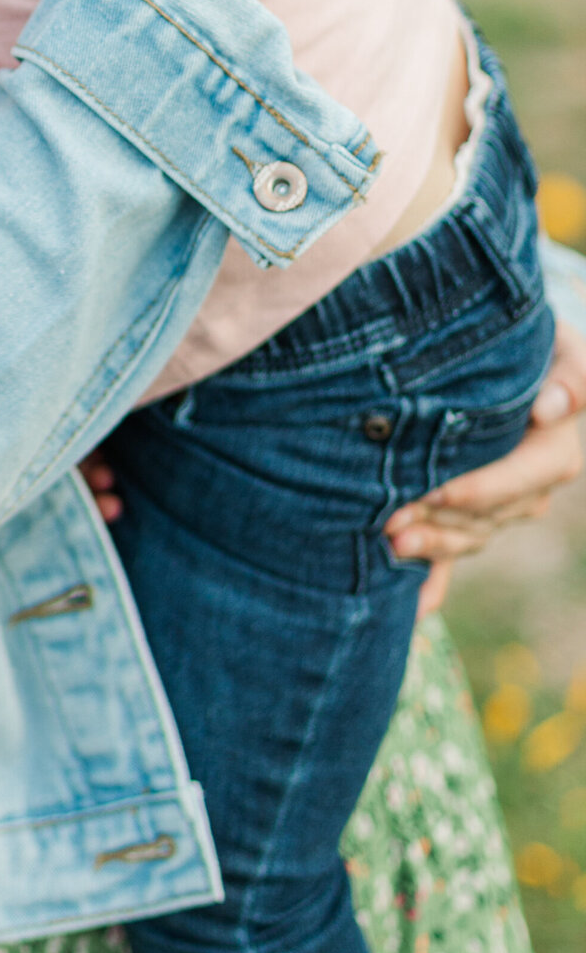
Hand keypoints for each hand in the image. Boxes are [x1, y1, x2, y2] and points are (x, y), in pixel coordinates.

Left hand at [386, 319, 585, 614]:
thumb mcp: (558, 347)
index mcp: (552, 452)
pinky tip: (411, 609)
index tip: (438, 489)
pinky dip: (430, 584)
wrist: (491, 361)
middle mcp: (527, 489)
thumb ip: (571, 372)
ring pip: (465, 538)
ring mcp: (493, 511)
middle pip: (486, 518)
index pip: (521, 480)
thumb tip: (551, 408)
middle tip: (390, 518)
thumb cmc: (524, 343)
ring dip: (428, 546)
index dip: (482, 489)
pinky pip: (448, 560)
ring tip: (385, 541)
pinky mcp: (461, 520)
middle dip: (440, 521)